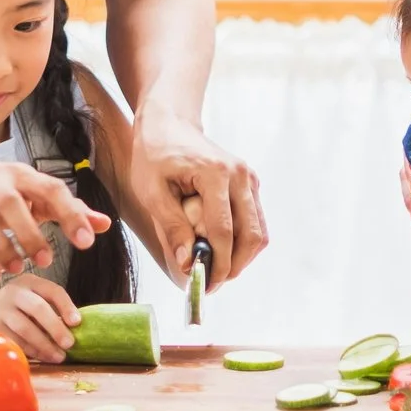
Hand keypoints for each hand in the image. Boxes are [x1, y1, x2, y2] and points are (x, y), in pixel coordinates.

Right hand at [0, 157, 107, 279]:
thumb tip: (105, 224)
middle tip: (46, 261)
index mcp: (19, 175)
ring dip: (4, 249)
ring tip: (18, 268)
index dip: (70, 214)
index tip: (86, 241)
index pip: (49, 188)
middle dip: (31, 234)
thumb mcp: (29, 193)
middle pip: (12, 204)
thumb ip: (66, 209)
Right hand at [0, 274, 80, 364]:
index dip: (66, 306)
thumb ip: (48, 308)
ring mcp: (1, 310)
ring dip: (45, 345)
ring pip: (26, 328)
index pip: (52, 290)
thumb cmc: (13, 309)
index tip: (77, 323)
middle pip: (38, 308)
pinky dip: (31, 352)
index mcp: (29, 282)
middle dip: (56, 327)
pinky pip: (15, 342)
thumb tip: (75, 329)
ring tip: (59, 356)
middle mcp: (14, 292)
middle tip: (70, 344)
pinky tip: (42, 357)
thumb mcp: (29, 299)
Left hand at [127, 107, 266, 283]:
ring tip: (214, 270)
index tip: (201, 285)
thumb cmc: (155, 155)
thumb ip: (171, 228)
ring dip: (241, 258)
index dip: (215, 264)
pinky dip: (242, 243)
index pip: (223, 231)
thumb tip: (186, 264)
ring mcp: (249, 179)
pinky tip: (220, 251)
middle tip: (210, 284)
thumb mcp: (152, 192)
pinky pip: (255, 223)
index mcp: (216, 174)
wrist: (169, 125)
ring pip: (258, 233)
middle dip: (233, 267)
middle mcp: (241, 176)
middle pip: (251, 236)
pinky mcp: (250, 185)